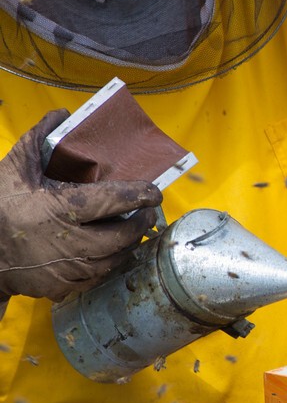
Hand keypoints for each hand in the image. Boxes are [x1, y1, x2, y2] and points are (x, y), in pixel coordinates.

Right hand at [0, 109, 162, 300]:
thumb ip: (39, 139)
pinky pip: (99, 276)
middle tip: (148, 210)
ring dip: (129, 243)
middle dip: (141, 221)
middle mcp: (70, 243)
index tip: (155, 191)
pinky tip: (112, 250)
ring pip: (115, 258)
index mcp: (62, 210)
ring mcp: (67, 270)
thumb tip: (62, 114)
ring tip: (134, 228)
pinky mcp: (62, 287)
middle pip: (124, 234)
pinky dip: (110, 262)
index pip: (114, 200)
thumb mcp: (15, 168)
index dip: (140, 195)